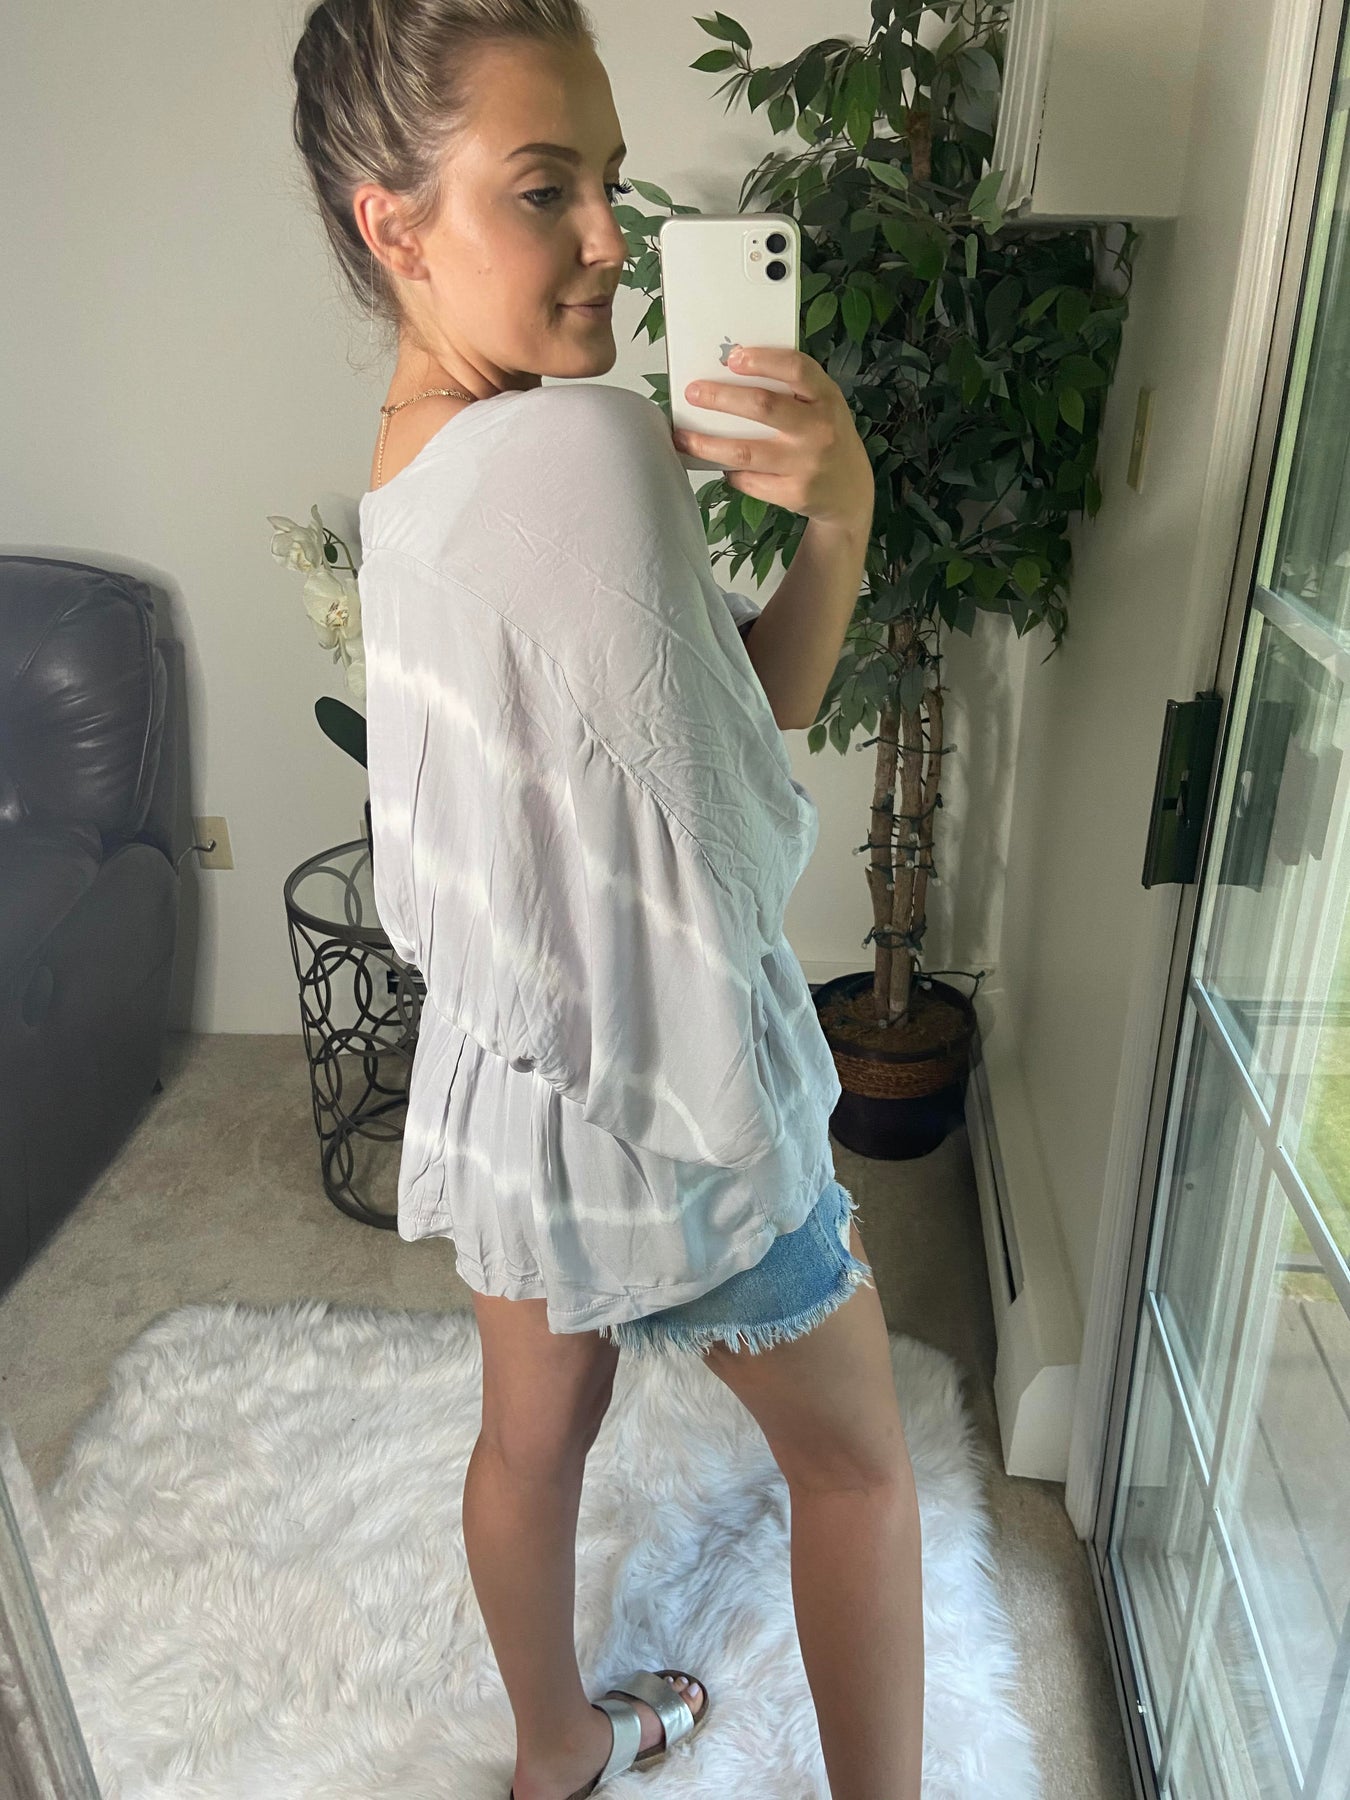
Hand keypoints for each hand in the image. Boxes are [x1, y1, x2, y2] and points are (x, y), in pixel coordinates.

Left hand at [671, 345, 873, 532]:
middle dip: (721, 398)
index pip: (797, 369)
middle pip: (763, 407)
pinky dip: (729, 472)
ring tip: (682, 437)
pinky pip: (749, 480)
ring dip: (706, 444)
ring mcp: (806, 464)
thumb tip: (729, 375)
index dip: (764, 361)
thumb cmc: (826, 438)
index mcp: (826, 397)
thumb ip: (791, 390)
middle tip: (693, 393)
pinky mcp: (793, 494)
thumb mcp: (823, 406)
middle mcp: (819, 429)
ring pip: (744, 452)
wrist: (851, 494)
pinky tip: (720, 464)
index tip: (733, 358)